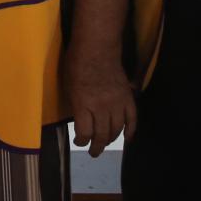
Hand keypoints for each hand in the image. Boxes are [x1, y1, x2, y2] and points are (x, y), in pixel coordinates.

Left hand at [65, 42, 136, 156]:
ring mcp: (117, 103)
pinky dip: (131, 131)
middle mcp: (101, 107)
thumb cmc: (76, 63)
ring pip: (117, 130)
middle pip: (101, 135)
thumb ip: (76, 105)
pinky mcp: (128, 98)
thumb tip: (79, 119)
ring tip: (105, 145)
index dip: (81, 141)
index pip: (84, 133)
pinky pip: (132, 119)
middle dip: (96, 146)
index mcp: (83, 104)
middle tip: (93, 152)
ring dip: (111, 140)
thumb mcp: (68, 86)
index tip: (78, 142)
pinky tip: (127, 139)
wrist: (98, 48)